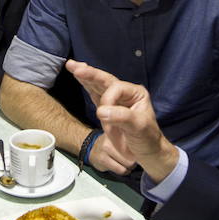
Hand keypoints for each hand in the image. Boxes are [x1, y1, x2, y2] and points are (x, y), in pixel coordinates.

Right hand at [66, 59, 177, 180]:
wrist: (145, 154)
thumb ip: (121, 117)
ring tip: (71, 66)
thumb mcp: (139, 127)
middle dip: (90, 74)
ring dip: (85, 76)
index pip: (116, 89)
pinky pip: (94, 95)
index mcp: (135, 93)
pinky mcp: (107, 109)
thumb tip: (101, 112)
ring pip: (98, 86)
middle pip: (105, 81)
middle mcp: (125, 94)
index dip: (107, 100)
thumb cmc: (147, 139)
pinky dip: (86, 86)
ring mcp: (115, 101)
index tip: (105, 120)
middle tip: (75, 67)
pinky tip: (77, 76)